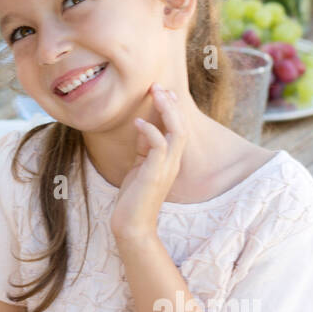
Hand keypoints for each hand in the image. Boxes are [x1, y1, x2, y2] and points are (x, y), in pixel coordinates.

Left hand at [110, 82, 186, 241]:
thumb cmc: (132, 198)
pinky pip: (159, 146)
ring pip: (176, 132)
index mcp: (169, 160)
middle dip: (170, 103)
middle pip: (180, 125)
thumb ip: (143, 147)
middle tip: (157, 85)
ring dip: (166, 110)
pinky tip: (138, 122)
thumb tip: (142, 125)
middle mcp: (172, 162)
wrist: (131, 226)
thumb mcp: (138, 166)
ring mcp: (166, 168)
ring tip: (154, 93)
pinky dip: (150, 131)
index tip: (161, 91)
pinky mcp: (155, 174)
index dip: (171, 108)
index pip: (176, 128)